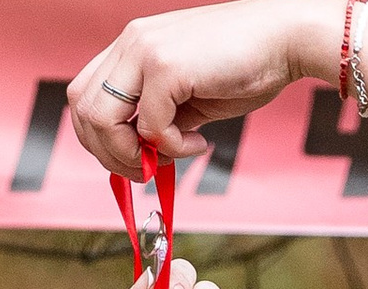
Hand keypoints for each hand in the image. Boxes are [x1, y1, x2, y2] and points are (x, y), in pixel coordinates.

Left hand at [72, 1, 335, 179]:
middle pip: (83, 110)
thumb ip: (156, 121)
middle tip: (146, 169)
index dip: (99, 140)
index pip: (85, 98)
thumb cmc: (244, 67)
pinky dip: (174, 148)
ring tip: (169, 158)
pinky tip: (200, 142)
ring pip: (102, 119)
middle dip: (108, 154)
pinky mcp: (166, 66)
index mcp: (132, 47)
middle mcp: (132, 42)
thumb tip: (141, 156)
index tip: (133, 160)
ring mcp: (145, 50)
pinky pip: (150, 128)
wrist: (285, 39)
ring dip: (131, 155)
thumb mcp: (187, 100)